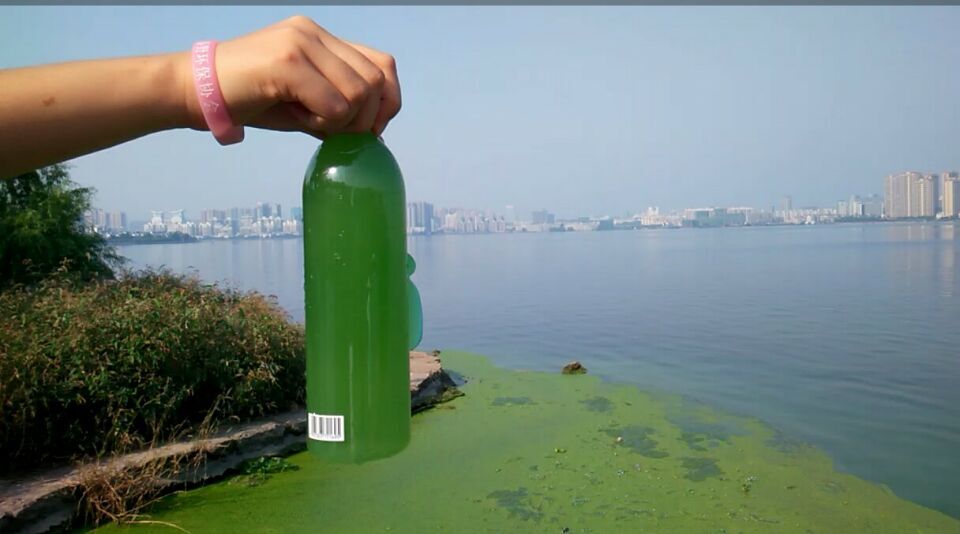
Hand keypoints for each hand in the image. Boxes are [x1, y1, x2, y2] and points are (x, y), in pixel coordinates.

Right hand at [182, 16, 400, 137]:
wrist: (195, 91)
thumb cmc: (250, 101)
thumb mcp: (304, 102)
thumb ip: (338, 108)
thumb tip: (373, 133)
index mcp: (322, 37)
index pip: (383, 65)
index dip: (386, 103)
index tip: (367, 129)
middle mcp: (314, 33)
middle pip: (376, 81)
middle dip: (365, 119)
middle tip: (334, 131)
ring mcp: (301, 43)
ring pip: (359, 94)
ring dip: (341, 121)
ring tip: (308, 118)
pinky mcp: (287, 62)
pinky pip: (334, 105)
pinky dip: (322, 121)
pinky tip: (297, 116)